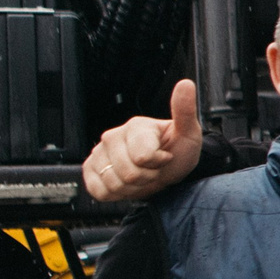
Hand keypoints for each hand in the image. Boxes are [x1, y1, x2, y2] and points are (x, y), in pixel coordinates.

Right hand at [84, 78, 203, 203]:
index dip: (158, 164)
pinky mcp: (90, 169)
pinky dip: (116, 193)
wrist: (166, 168)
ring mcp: (99, 153)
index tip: (165, 157)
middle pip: (128, 173)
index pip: (143, 157)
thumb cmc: (176, 150)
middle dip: (147, 178)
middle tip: (154, 169)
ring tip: (142, 176)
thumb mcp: (189, 133)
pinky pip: (98, 191)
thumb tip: (186, 85)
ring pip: (113, 184)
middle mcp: (112, 137)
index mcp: (135, 126)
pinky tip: (126, 183)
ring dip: (133, 187)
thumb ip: (185, 111)